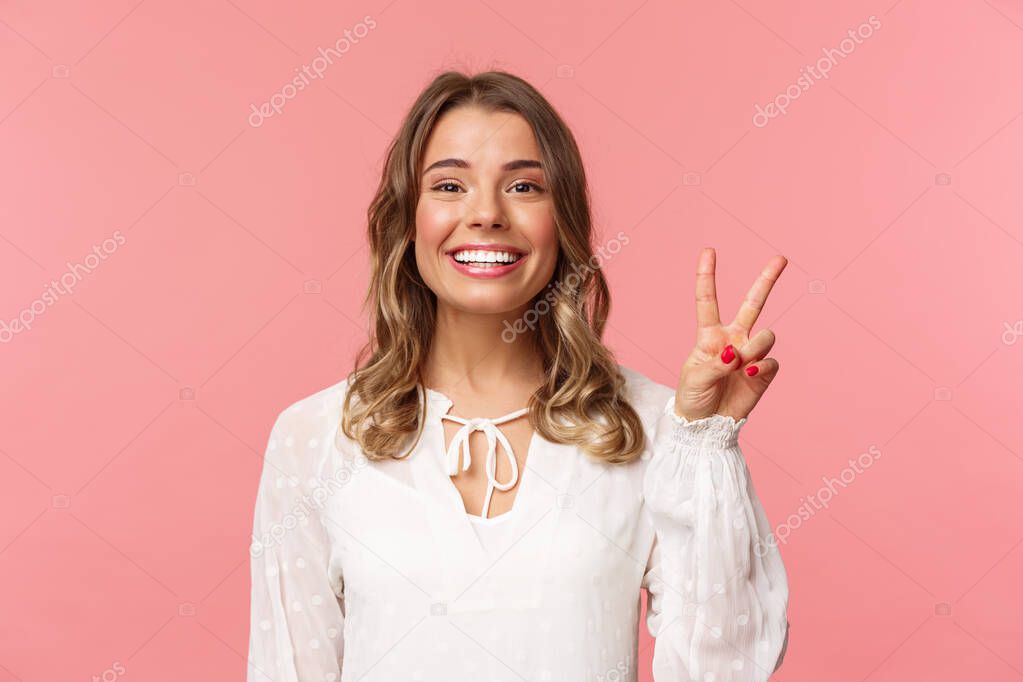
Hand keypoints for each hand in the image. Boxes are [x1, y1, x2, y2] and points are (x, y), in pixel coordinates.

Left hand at [673, 248, 787, 421]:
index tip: (709, 250)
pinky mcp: (763, 373)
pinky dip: (761, 367)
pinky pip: (770, 361)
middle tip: (781, 258)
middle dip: (767, 280)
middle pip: (753, 303)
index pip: (707, 300)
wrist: (705, 426)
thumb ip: (717, 363)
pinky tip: (748, 376)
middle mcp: (733, 339)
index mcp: (709, 335)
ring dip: (755, 348)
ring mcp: (750, 354)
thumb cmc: (693, 397)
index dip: (707, 276)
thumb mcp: (695, 377)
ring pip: (765, 335)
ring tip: (740, 367)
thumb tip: (738, 354)